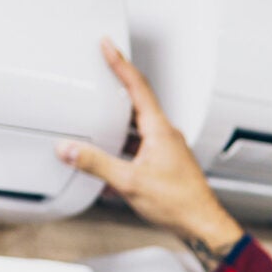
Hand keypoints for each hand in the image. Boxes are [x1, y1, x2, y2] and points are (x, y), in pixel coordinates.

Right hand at [58, 40, 244, 260]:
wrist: (202, 226)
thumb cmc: (179, 203)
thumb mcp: (129, 182)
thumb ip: (96, 164)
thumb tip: (70, 149)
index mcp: (160, 130)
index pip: (137, 87)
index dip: (120, 63)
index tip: (108, 45)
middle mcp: (166, 135)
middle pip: (136, 105)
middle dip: (115, 92)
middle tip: (99, 75)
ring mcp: (167, 150)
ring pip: (136, 130)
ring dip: (117, 127)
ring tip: (98, 123)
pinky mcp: (166, 165)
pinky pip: (140, 149)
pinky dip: (123, 151)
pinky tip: (111, 165)